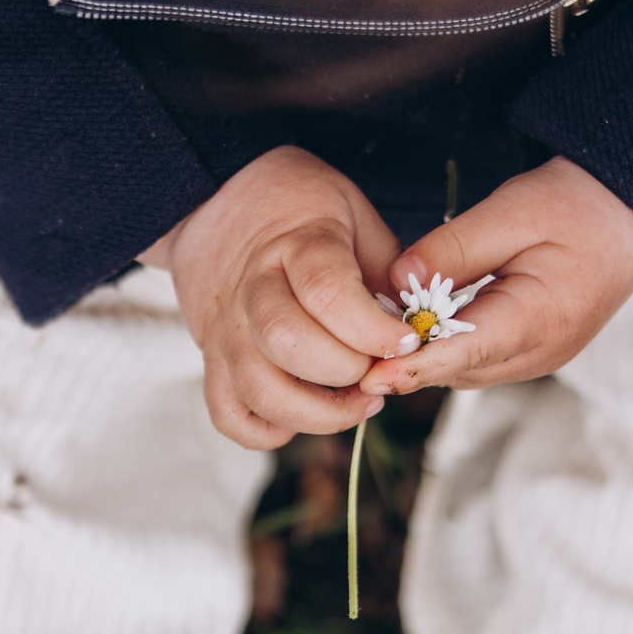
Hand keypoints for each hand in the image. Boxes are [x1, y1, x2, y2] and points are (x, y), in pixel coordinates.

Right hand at [143, 147, 404, 448]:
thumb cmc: (301, 210)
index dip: (372, 329)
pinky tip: (304, 416)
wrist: (216, 201)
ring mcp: (224, 329)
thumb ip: (388, 269)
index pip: (327, 293)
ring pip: (259, 389)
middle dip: (346, 371)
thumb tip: (421, 327)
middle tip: (378, 368)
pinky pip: (228, 415)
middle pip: (288, 344)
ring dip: (317, 413)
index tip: (407, 341)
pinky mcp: (211, 359)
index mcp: (296, 244)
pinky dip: (266, 432)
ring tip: (357, 403)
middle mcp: (251, 288)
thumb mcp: (356, 215)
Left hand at [357, 158, 632, 395]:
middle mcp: (541, 352)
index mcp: (539, 318)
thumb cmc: (577, 205)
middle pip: (457, 368)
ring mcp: (539, 358)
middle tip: (354, 334)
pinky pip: (478, 359)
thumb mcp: (511, 211)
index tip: (368, 376)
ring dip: (425, 352)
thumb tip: (397, 282)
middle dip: (408, 357)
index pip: (465, 352)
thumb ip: (452, 249)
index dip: (412, 366)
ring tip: (378, 324)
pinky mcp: (533, 351)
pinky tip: (419, 320)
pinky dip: (446, 346)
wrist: (631, 216)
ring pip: (463, 369)